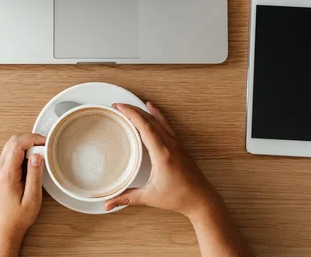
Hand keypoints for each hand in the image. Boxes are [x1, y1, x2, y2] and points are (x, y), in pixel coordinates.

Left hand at [0, 133, 45, 256]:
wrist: (3, 227)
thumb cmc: (18, 216)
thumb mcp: (32, 199)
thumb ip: (35, 175)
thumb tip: (37, 156)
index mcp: (7, 173)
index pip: (17, 144)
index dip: (33, 139)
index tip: (47, 143)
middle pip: (13, 140)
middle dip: (31, 138)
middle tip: (46, 145)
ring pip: (11, 144)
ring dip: (27, 143)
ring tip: (41, 152)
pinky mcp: (1, 171)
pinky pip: (11, 152)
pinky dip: (23, 150)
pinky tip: (33, 159)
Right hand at [104, 102, 217, 216]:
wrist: (201, 200)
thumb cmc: (180, 197)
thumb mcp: (149, 197)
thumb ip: (127, 198)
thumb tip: (108, 204)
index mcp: (162, 153)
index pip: (145, 127)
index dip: (131, 114)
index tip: (120, 107)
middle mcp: (170, 145)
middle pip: (150, 120)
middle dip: (133, 110)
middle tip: (119, 106)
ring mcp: (176, 145)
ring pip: (159, 121)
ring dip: (145, 112)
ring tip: (132, 106)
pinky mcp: (179, 147)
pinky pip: (166, 126)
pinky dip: (157, 116)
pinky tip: (153, 111)